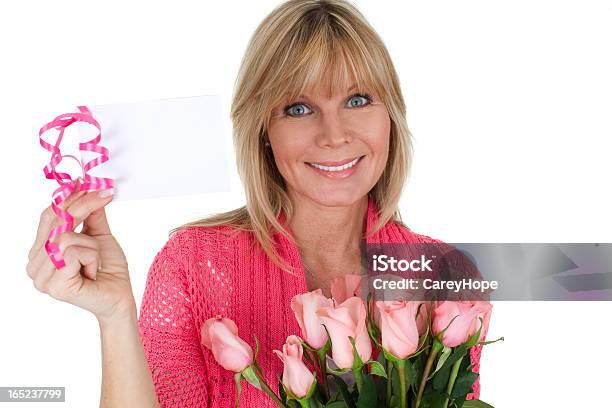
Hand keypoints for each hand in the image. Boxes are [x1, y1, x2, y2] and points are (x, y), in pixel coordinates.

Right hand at [27, 180, 134, 324]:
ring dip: (91, 245)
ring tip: (96, 261)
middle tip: (105, 194)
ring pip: (65, 237)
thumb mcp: (100, 236)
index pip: (48, 216)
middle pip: (55, 222)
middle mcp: (35, 264)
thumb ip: (91, 215)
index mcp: (41, 251)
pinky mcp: (54, 285)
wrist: (120, 298)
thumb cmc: (109, 270)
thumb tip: (89, 188)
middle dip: (84, 206)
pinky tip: (93, 271)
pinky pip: (72, 253)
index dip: (68, 198)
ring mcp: (41, 277)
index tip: (88, 183)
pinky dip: (91, 257)